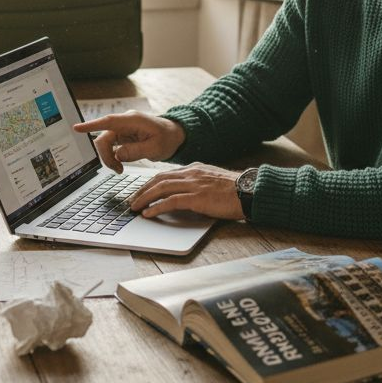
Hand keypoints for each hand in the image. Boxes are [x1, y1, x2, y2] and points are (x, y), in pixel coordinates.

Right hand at [72, 111, 184, 172]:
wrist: (174, 135)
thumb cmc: (168, 138)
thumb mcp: (155, 148)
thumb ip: (136, 151)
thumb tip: (118, 154)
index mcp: (133, 121)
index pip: (108, 121)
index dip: (91, 125)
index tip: (77, 128)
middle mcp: (124, 123)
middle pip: (104, 138)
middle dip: (106, 156)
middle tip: (117, 169)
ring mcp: (122, 129)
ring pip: (106, 144)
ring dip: (109, 158)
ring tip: (120, 169)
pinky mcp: (122, 136)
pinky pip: (111, 147)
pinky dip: (113, 158)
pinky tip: (121, 164)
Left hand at [127, 163, 243, 219]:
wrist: (249, 191)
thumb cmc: (235, 190)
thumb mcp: (213, 180)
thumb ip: (198, 183)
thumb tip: (186, 192)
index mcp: (195, 169)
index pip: (166, 174)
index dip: (150, 183)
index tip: (140, 191)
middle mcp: (191, 174)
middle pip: (159, 179)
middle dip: (142, 190)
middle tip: (132, 200)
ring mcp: (194, 185)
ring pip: (161, 188)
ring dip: (144, 198)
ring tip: (134, 207)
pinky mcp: (197, 198)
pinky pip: (170, 201)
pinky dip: (156, 207)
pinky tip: (148, 213)